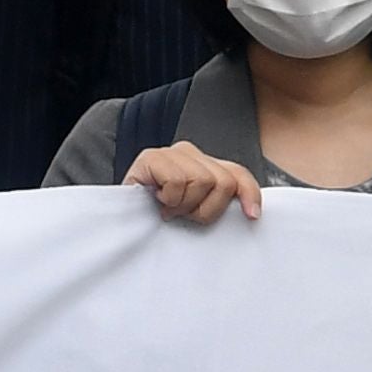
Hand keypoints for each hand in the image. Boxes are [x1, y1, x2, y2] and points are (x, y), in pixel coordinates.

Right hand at [123, 144, 263, 225]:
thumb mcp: (194, 210)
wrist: (120, 218)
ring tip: (168, 208)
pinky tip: (157, 200)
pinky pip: (177, 182)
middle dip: (207, 208)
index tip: (252, 216)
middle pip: (224, 181)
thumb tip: (251, 212)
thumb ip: (217, 201)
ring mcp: (170, 153)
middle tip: (184, 215)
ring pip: (203, 181)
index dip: (249, 194)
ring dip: (184, 205)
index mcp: (203, 163)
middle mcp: (189, 152)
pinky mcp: (151, 157)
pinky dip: (169, 199)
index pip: (237, 173)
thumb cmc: (156, 216)